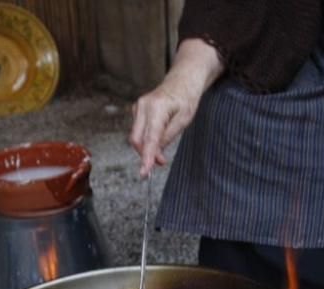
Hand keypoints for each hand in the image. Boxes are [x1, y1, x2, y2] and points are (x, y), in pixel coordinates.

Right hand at [129, 39, 224, 177]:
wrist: (182, 80)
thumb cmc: (186, 97)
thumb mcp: (184, 119)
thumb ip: (168, 137)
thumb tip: (156, 154)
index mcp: (156, 108)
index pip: (149, 139)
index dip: (146, 158)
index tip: (143, 173)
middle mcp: (142, 106)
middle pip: (137, 140)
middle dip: (146, 154)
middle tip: (161, 161)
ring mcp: (137, 108)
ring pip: (136, 137)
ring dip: (147, 148)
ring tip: (161, 150)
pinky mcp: (137, 111)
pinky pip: (138, 131)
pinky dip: (146, 140)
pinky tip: (157, 137)